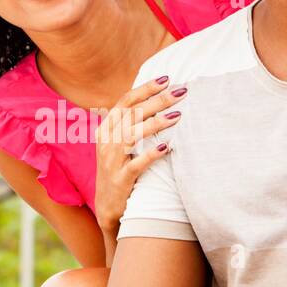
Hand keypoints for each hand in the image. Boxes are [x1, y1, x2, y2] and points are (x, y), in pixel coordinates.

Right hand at [93, 75, 186, 229]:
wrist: (108, 206)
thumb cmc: (119, 169)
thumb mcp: (119, 143)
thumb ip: (132, 123)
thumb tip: (158, 99)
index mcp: (106, 129)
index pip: (125, 102)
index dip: (145, 89)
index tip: (166, 79)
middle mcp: (106, 142)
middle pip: (131, 115)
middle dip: (157, 101)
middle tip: (180, 92)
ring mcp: (111, 161)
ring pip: (131, 135)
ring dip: (155, 124)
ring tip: (178, 115)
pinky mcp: (120, 180)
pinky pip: (135, 164)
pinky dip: (150, 155)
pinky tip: (166, 147)